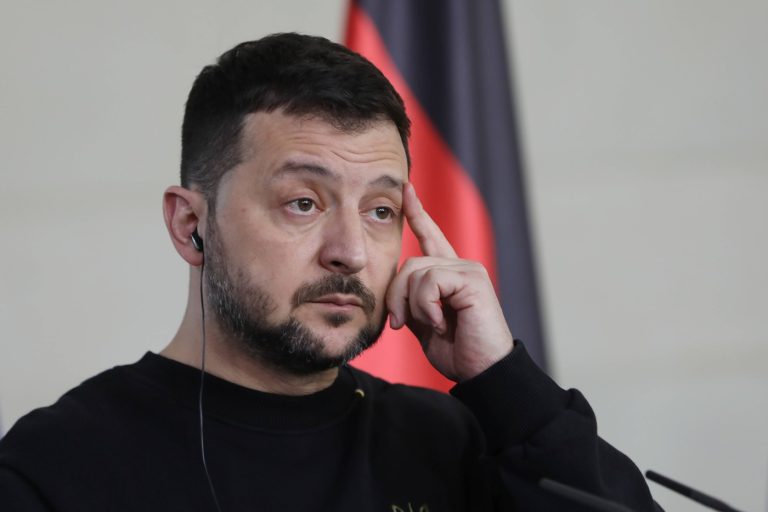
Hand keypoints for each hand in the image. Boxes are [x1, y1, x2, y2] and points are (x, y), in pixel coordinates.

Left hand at [386, 183, 513, 381]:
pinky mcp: (472, 279)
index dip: (417, 213)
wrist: (481, 370)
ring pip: (417, 273)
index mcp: (449, 274)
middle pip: (409, 264)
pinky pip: (430, 282)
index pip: (430, 235)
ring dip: (413, 306)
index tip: (406, 189)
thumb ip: (410, 299)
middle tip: (400, 324)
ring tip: (431, 325)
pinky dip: (427, 307)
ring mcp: (469, 270)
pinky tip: (441, 323)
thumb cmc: (456, 350)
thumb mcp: (423, 321)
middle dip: (397, 296)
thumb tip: (393, 288)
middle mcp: (461, 265)